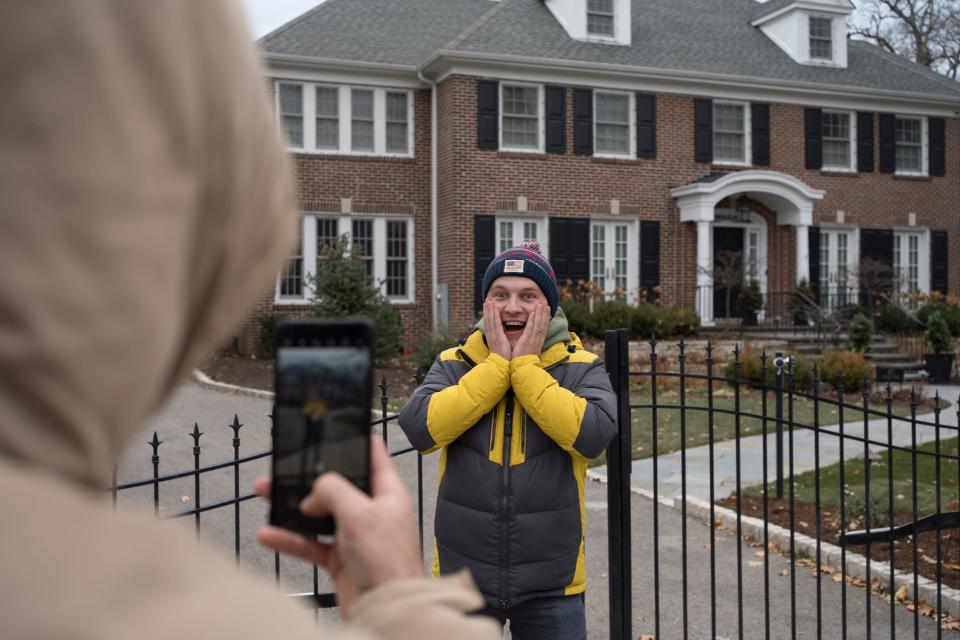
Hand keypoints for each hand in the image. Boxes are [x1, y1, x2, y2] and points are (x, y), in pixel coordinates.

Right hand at [255, 437, 422, 613]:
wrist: (388, 608)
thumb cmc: (388, 561)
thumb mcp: (359, 513)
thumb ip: (332, 491)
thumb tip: (312, 493)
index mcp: (387, 492)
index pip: (372, 456)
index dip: (353, 441)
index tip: (331, 430)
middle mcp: (372, 511)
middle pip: (337, 485)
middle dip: (308, 477)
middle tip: (283, 469)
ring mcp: (356, 536)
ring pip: (319, 514)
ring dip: (292, 507)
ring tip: (265, 494)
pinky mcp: (342, 559)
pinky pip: (311, 544)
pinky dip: (291, 539)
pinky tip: (269, 534)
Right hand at [483, 299, 511, 359]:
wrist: (499, 365)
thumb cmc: (502, 358)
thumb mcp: (500, 348)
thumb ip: (501, 342)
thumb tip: (502, 339)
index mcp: (493, 338)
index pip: (490, 324)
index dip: (488, 315)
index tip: (488, 308)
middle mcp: (491, 335)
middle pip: (488, 320)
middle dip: (487, 310)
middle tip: (487, 300)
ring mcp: (493, 335)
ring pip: (490, 320)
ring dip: (489, 310)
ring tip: (488, 301)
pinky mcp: (497, 336)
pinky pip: (496, 323)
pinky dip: (494, 315)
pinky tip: (494, 308)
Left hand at [511, 302, 549, 357]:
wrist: (524, 368)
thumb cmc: (525, 361)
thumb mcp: (530, 350)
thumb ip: (531, 344)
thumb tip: (531, 340)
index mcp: (538, 342)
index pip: (543, 328)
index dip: (546, 319)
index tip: (547, 311)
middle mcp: (538, 339)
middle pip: (543, 324)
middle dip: (545, 313)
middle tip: (546, 304)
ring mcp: (533, 339)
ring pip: (538, 324)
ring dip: (540, 314)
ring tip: (541, 304)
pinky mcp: (527, 340)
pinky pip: (531, 328)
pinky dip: (532, 320)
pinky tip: (533, 313)